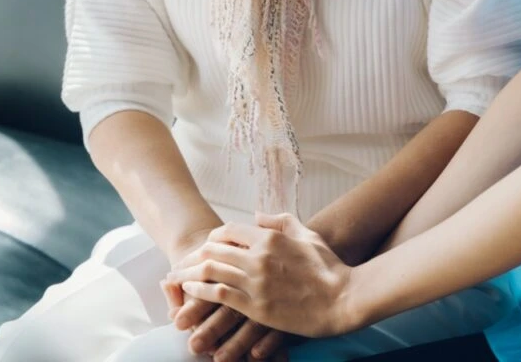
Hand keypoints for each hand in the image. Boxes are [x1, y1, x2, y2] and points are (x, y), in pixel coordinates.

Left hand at [167, 213, 359, 338]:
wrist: (343, 298)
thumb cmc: (329, 267)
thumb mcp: (307, 234)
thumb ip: (281, 221)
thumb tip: (257, 215)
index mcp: (270, 237)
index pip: (228, 230)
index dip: (211, 238)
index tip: (203, 247)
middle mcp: (259, 256)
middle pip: (212, 249)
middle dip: (192, 256)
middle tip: (180, 264)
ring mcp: (255, 281)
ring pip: (210, 271)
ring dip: (189, 273)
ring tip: (177, 278)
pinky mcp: (255, 306)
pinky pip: (218, 294)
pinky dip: (199, 291)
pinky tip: (192, 292)